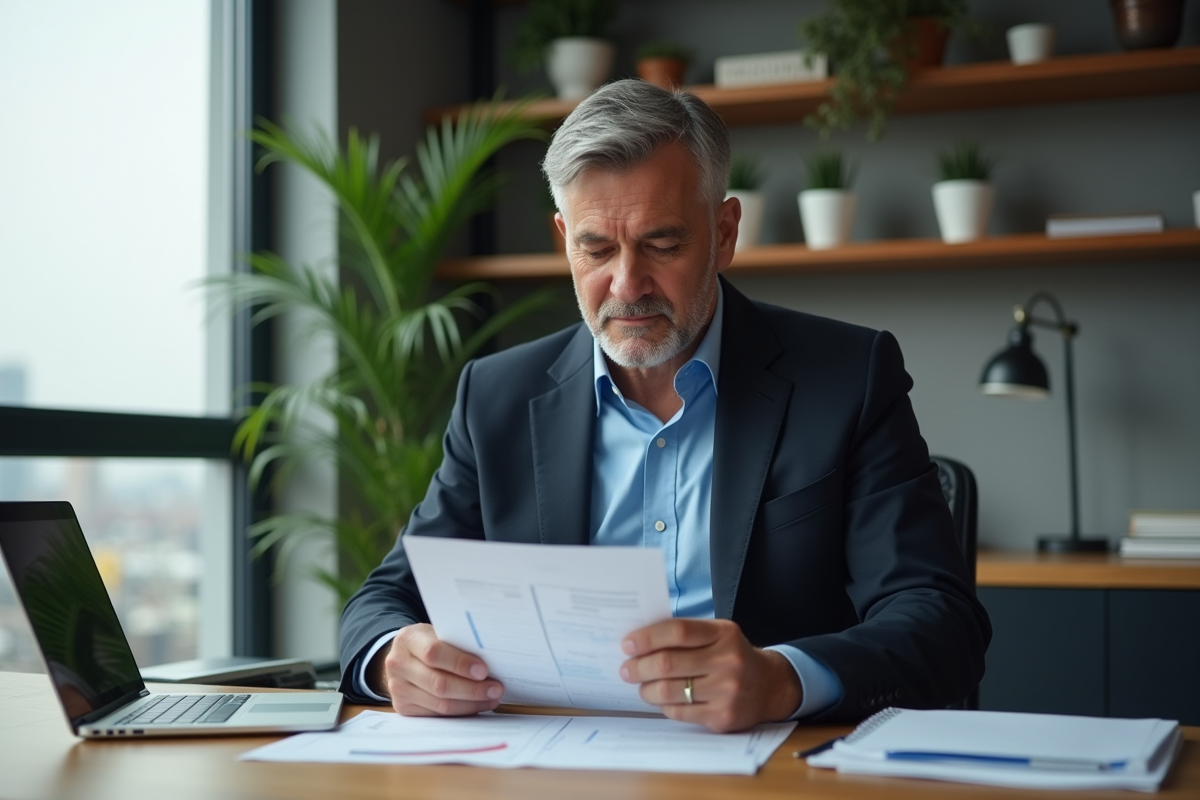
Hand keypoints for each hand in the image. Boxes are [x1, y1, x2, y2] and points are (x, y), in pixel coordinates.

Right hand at [369, 623, 504, 716]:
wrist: (402, 656)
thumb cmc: (429, 642)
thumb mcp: (438, 633)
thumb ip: (457, 643)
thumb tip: (491, 660)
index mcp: (408, 639)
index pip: (434, 653)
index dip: (460, 663)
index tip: (484, 670)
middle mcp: (398, 664)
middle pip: (438, 684)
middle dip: (472, 689)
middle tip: (496, 689)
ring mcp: (397, 689)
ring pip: (440, 704)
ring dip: (471, 704)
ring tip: (492, 699)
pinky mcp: (403, 707)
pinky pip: (437, 714)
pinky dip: (461, 711)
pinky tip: (476, 705)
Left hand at [619, 618, 800, 732]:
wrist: (770, 686)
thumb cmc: (732, 655)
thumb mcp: (717, 634)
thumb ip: (685, 634)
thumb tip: (638, 641)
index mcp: (724, 634)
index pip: (678, 631)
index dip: (647, 638)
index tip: (627, 644)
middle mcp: (728, 661)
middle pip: (668, 663)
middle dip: (639, 667)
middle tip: (626, 669)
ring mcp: (727, 692)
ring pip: (669, 691)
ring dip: (646, 689)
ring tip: (641, 686)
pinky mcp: (722, 717)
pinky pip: (679, 712)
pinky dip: (664, 705)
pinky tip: (661, 699)